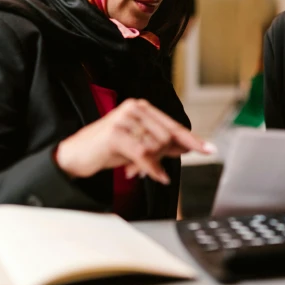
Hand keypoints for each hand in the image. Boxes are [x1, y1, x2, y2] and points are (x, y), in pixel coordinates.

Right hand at [55, 98, 214, 183]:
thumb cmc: (107, 149)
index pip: (173, 125)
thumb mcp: (139, 144)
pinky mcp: (116, 134)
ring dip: (150, 163)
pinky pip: (144, 155)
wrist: (75, 155)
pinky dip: (152, 169)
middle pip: (167, 137)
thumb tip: (188, 146)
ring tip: (133, 168)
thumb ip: (162, 144)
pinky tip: (157, 176)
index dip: (192, 139)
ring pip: (157, 146)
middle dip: (160, 156)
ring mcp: (124, 119)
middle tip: (145, 167)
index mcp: (142, 107)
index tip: (208, 149)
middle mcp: (134, 108)